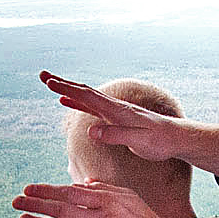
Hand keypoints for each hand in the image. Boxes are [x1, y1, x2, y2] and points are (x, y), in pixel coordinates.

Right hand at [41, 71, 181, 161]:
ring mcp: (114, 111)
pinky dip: (77, 102)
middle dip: (62, 83)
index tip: (49, 83)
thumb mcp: (139, 141)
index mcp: (117, 110)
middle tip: (42, 76)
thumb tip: (92, 131)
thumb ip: (116, 135)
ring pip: (86, 97)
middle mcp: (114, 107)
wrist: (176, 138)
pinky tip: (67, 101)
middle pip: (83, 91)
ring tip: (50, 84)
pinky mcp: (115, 117)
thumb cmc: (159, 141)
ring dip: (67, 90)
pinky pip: (91, 107)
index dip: (67, 90)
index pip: (88, 97)